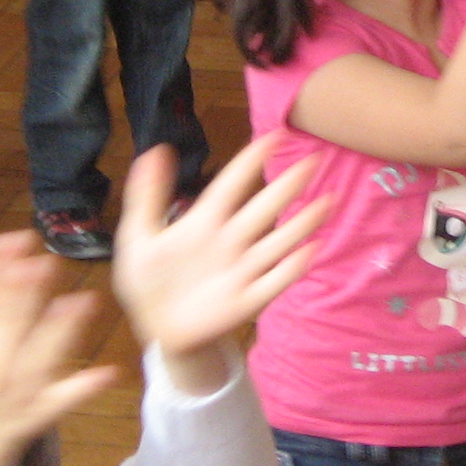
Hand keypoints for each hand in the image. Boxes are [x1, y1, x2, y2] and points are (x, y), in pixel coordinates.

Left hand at [110, 136, 327, 358]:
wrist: (157, 329)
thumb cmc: (150, 279)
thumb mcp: (138, 236)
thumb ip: (147, 195)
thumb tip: (156, 150)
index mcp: (204, 222)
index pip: (230, 186)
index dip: (249, 162)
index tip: (273, 136)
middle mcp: (230, 242)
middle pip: (263, 210)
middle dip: (287, 187)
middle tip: (312, 161)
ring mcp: (242, 271)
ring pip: (277, 243)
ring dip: (302, 224)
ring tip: (327, 202)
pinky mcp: (247, 302)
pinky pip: (273, 283)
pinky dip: (291, 269)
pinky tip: (310, 251)